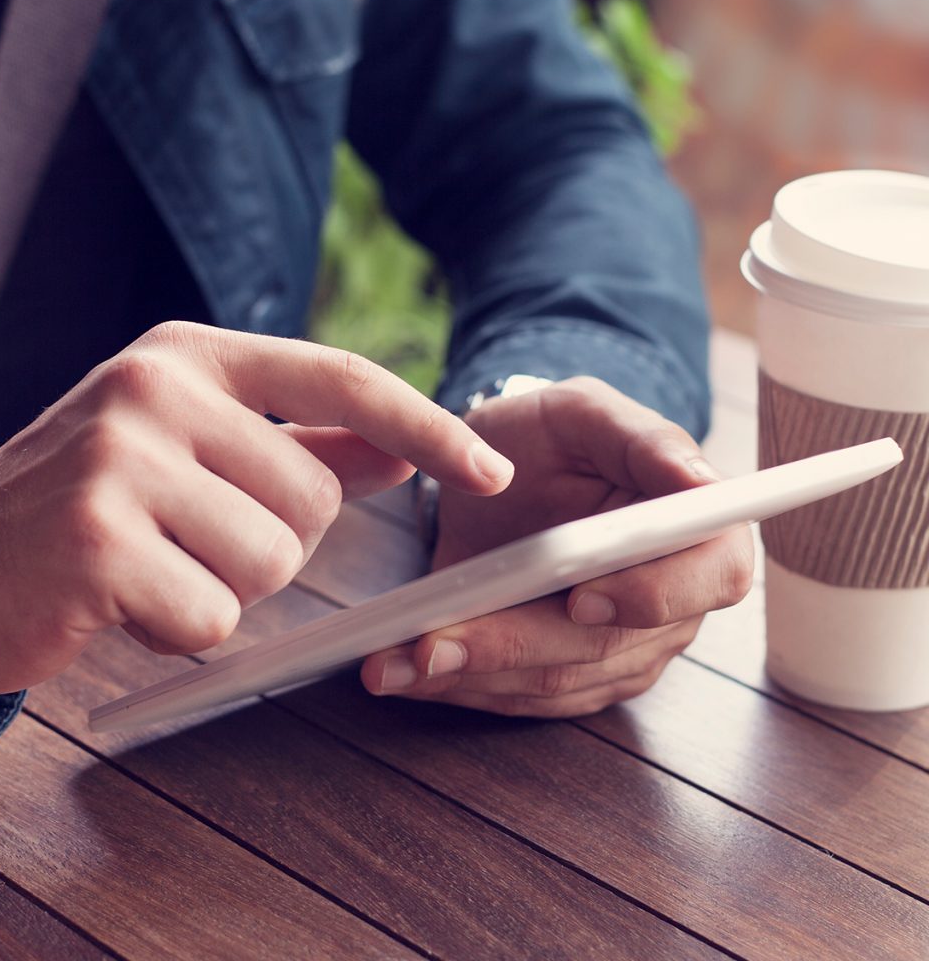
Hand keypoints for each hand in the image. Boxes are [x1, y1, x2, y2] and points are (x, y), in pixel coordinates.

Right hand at [0, 322, 513, 693]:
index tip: (490, 472)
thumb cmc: (96, 502)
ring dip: (227, 588)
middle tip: (192, 541)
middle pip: (313, 498)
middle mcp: (157, 387)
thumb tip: (403, 451)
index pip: (342, 379)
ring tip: (156, 568)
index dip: (428, 426)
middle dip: (273, 544)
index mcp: (192, 356)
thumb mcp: (196, 448)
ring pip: (271, 560)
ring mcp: (122, 458)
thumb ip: (303, 444)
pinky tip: (125, 605)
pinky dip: (184, 630)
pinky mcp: (98, 538)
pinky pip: (213, 615)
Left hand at [361, 377, 753, 716]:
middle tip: (435, 642)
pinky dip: (460, 685)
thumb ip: (641, 436)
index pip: (712, 576)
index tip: (581, 596)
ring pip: (555, 681)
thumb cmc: (550, 436)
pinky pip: (521, 697)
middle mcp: (675, 602)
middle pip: (610, 644)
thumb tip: (698, 478)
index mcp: (700, 530)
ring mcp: (625, 648)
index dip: (654, 595)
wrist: (499, 475)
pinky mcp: (572, 677)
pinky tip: (404, 671)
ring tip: (397, 660)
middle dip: (516, 645)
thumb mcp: (584, 412)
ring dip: (473, 673)